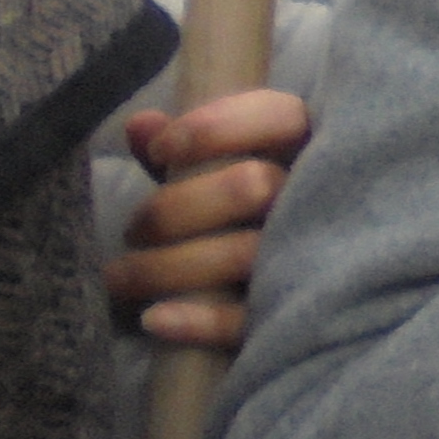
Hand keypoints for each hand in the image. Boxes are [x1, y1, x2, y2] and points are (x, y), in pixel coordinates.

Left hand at [108, 85, 311, 349]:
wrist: (299, 303)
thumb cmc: (240, 220)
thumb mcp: (214, 176)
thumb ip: (181, 150)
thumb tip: (141, 124)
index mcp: (307, 153)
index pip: (281, 118)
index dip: (218, 127)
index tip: (161, 149)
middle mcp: (319, 201)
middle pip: (255, 184)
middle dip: (176, 206)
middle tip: (134, 230)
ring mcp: (315, 261)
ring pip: (245, 254)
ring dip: (166, 267)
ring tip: (119, 278)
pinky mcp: (299, 317)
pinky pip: (248, 321)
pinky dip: (198, 320)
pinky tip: (155, 319)